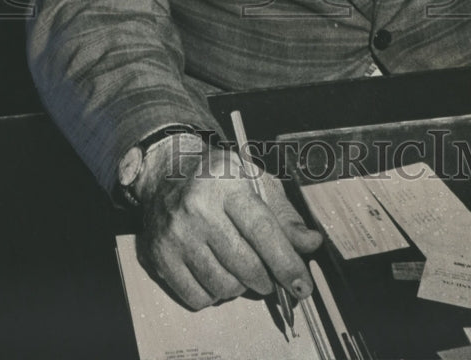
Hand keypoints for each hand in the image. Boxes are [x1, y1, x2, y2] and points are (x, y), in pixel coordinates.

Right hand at [135, 133, 322, 309]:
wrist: (164, 173)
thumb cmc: (217, 177)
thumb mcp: (254, 180)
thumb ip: (284, 214)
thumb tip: (311, 243)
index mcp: (226, 182)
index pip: (262, 231)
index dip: (286, 263)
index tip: (302, 285)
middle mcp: (197, 207)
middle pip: (245, 265)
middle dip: (267, 279)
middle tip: (270, 276)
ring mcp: (175, 234)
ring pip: (223, 286)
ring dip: (240, 287)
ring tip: (240, 268)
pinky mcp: (159, 256)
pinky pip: (198, 297)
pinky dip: (214, 295)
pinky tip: (216, 272)